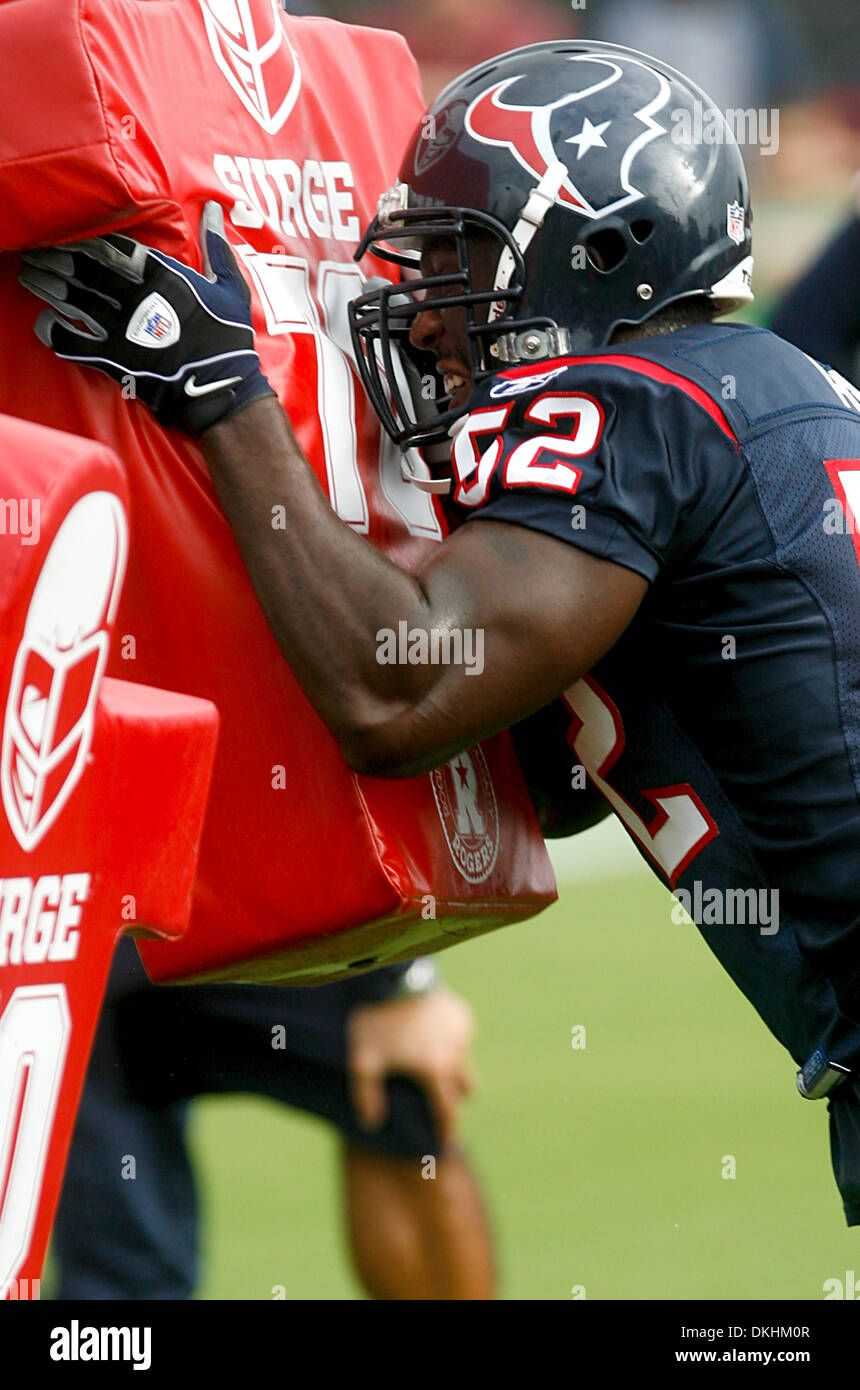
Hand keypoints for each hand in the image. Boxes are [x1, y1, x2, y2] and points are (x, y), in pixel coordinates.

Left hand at [18, 202, 274, 434]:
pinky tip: (43, 322)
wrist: (222, 392)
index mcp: (162, 275)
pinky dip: (53, 331)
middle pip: (85, 268)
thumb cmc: (230, 339)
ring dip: (47, 286)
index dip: (87, 238)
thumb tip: (215, 209)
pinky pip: (72, 342)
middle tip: (38, 252)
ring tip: (30, 277)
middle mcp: (136, 297)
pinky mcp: (113, 359)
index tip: (70, 233)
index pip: (113, 246)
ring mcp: (121, 328)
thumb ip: (217, 246)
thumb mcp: (232, 288)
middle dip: (58, 258)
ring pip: (72, 299)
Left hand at [347, 987, 477, 1148]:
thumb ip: (367, 1095)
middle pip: (463, 1089)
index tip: (443, 1142)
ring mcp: (462, 1032)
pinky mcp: (462, 1014)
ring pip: (464, 1062)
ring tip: (433, 1070)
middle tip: (437, 1105)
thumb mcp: (363, 1061)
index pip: (447, 1110)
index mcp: (435, 1071)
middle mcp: (456, 1054)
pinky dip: (450, 1043)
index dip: (446, 1129)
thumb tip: (371, 1123)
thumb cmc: (376, 1021)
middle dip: (452, 1100)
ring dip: (453, 1070)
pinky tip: (431, 1037)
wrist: (393, 974)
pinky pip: (461, 1038)